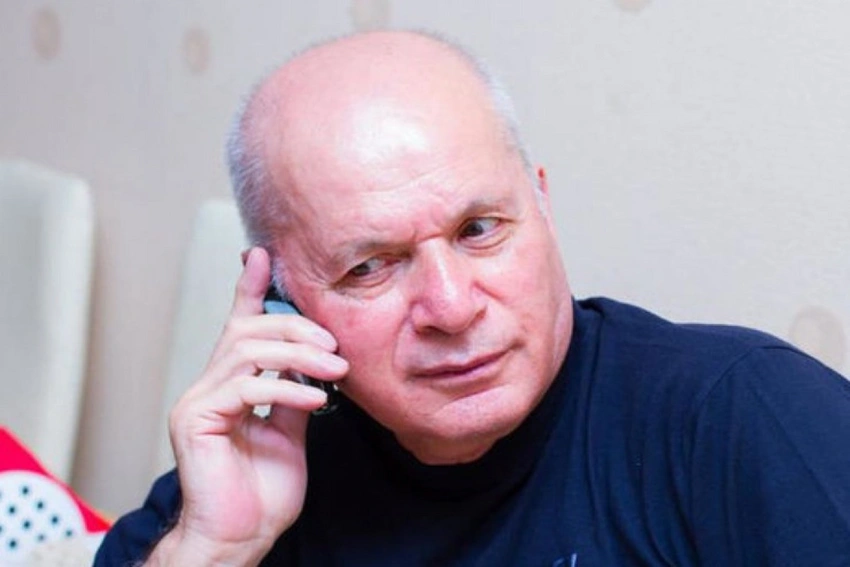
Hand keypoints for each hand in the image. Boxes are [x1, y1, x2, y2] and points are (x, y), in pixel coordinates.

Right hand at [147, 247, 347, 565]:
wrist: (241, 537)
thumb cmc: (262, 492)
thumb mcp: (292, 433)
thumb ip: (296, 393)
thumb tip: (316, 365)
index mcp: (231, 384)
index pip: (239, 324)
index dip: (252, 288)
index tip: (264, 255)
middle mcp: (209, 385)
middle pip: (247, 329)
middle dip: (296, 329)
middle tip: (334, 348)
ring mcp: (198, 400)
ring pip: (246, 349)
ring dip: (299, 354)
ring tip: (334, 371)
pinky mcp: (196, 419)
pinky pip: (246, 386)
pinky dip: (287, 387)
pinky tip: (317, 399)